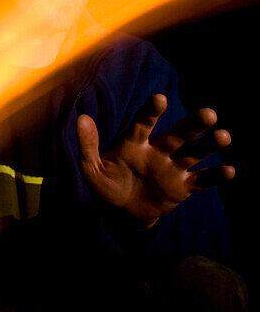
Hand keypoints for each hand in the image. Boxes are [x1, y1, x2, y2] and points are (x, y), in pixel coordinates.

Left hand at [76, 94, 234, 227]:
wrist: (122, 213)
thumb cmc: (107, 184)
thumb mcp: (92, 168)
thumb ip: (88, 145)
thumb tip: (80, 118)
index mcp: (134, 143)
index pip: (143, 123)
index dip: (151, 112)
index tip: (160, 99)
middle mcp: (158, 151)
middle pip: (177, 135)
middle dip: (192, 124)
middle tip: (209, 114)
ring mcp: (172, 168)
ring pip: (194, 153)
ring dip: (209, 145)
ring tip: (223, 136)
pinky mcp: (183, 187)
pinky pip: (201, 180)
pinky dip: (215, 176)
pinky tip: (230, 171)